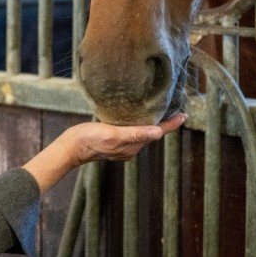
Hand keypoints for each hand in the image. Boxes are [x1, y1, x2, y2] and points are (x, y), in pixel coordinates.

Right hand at [22, 113, 186, 192]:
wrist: (72, 147)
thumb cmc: (91, 139)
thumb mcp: (113, 134)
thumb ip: (135, 134)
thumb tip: (158, 133)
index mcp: (134, 145)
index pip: (157, 132)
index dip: (171, 124)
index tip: (184, 115)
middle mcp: (131, 147)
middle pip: (152, 133)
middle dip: (164, 122)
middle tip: (175, 109)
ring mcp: (123, 145)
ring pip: (143, 132)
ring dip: (152, 123)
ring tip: (159, 110)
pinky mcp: (115, 141)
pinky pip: (133, 132)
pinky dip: (139, 124)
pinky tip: (137, 116)